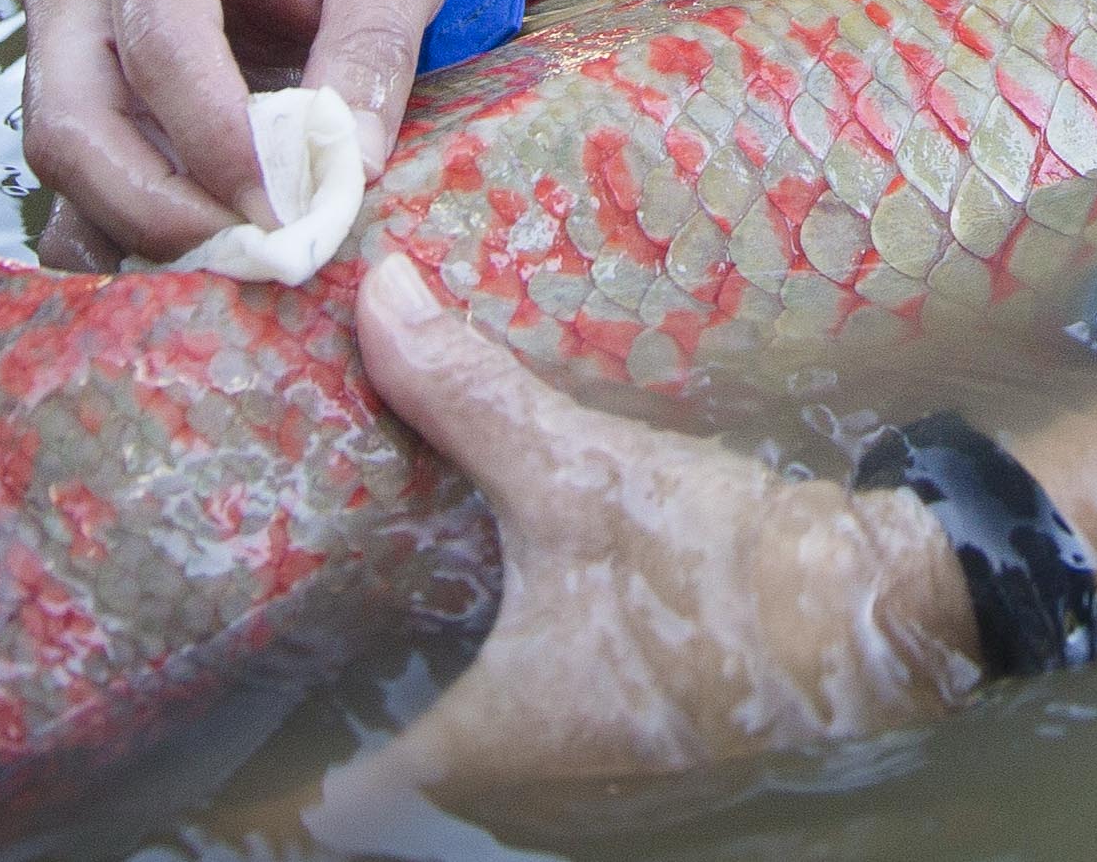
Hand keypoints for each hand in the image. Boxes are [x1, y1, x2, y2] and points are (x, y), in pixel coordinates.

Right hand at [22, 0, 446, 258]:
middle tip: (251, 259)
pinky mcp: (62, 100)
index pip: (162, 50)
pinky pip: (66, 193)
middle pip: (74, 125)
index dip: (218, 145)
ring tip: (236, 264)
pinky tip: (201, 258)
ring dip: (140, 235)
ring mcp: (53, 44)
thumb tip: (351, 168)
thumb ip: (376, 45)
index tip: (283, 213)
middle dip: (159, 212)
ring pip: (63, 171)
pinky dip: (122, 240)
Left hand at [322, 259, 974, 805]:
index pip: (338, 804)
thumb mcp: (575, 471)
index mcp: (481, 741)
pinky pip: (543, 707)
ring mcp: (595, 761)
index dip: (273, 782)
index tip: (221, 722)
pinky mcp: (649, 719)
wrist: (875, 607)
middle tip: (299, 615)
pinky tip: (510, 575)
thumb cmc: (710, 568)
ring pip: (475, 738)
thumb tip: (375, 293)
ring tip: (386, 587)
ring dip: (436, 681)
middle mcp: (526, 774)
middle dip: (353, 704)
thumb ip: (466, 393)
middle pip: (401, 766)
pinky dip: (509, 661)